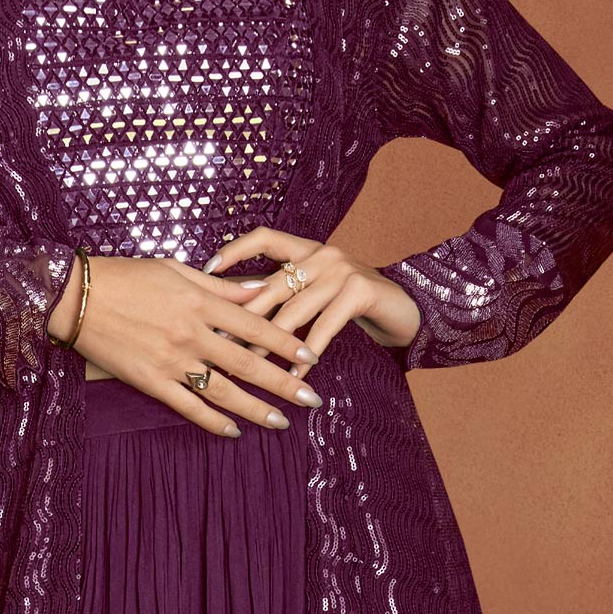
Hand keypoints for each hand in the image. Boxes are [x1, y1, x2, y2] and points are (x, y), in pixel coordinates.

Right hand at [50, 252, 324, 438]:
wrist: (75, 297)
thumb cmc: (125, 276)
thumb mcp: (175, 269)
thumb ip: (218, 286)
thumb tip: (257, 291)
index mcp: (199, 300)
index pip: (255, 324)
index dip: (286, 343)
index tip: (311, 356)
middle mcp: (191, 333)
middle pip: (248, 363)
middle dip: (284, 383)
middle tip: (313, 399)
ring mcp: (170, 361)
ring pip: (223, 391)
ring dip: (256, 409)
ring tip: (282, 423)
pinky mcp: (150, 381)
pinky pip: (188, 407)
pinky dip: (213, 421)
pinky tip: (234, 431)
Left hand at [203, 229, 421, 355]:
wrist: (406, 312)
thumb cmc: (352, 307)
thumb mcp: (315, 294)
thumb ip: (283, 294)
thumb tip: (231, 312)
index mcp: (306, 249)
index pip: (264, 238)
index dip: (234, 251)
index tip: (206, 271)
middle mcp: (322, 254)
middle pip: (272, 285)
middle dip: (243, 317)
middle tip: (217, 342)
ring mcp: (342, 270)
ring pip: (294, 310)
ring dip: (270, 343)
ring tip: (251, 366)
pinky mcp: (360, 290)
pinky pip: (324, 327)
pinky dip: (307, 354)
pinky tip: (295, 375)